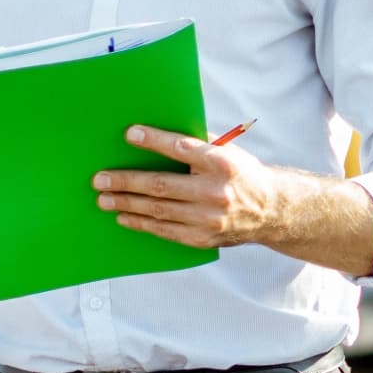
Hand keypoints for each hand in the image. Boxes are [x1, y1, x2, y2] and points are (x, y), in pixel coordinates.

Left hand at [103, 127, 372, 274]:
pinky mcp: (203, 238)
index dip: (155, 140)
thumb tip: (157, 134)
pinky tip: (124, 217)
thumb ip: (198, 144)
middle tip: (100, 179)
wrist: (272, 211)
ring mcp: (209, 219)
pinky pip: (165, 231)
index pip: (183, 148)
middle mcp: (216, 192)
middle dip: (127, 182)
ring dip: (127, 205)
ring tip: (104, 199)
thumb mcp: (228, 152)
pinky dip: (142, 224)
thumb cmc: (242, 174)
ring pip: (159, 211)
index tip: (129, 134)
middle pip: (162, 186)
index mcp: (223, 163)